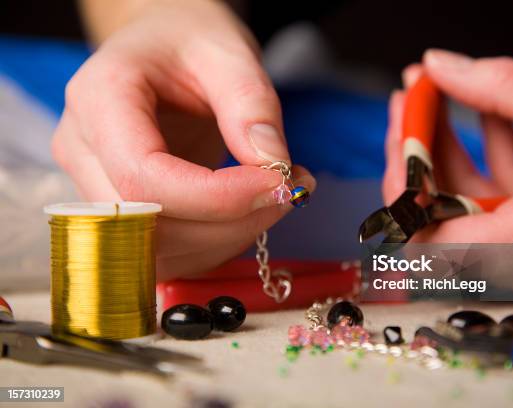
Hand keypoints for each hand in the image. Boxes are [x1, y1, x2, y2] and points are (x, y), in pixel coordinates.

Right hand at [52, 0, 314, 279]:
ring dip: (228, 239)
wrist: (162, 50)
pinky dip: (217, 244)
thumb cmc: (187, 42)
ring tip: (275, 196)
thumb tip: (272, 167)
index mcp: (99, 99)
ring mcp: (95, 186)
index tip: (277, 183)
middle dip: (230, 223)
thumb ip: (250, 104)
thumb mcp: (227, 52)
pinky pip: (167, 253)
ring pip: (157, 252)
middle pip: (148, 225)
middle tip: (289, 191)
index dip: (216, 196)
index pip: (143, 176)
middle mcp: (83, 150)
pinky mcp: (122, 212)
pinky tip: (249, 212)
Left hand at [384, 49, 512, 241]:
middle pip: (438, 216)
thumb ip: (509, 89)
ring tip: (436, 92)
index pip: (430, 233)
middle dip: (418, 152)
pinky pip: (498, 198)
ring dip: (446, 148)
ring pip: (465, 204)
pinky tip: (485, 111)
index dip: (403, 181)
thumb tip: (441, 66)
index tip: (402, 124)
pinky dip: (487, 156)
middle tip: (412, 97)